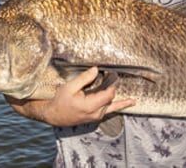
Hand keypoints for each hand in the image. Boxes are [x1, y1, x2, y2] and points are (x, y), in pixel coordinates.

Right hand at [7, 67, 135, 126]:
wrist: (53, 115)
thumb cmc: (60, 100)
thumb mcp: (70, 87)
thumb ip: (84, 79)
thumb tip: (96, 69)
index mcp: (90, 106)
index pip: (108, 94)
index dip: (112, 82)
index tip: (111, 73)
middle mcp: (96, 113)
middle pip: (111, 97)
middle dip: (112, 85)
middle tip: (113, 74)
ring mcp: (96, 116)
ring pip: (111, 103)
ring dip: (116, 95)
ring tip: (128, 90)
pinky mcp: (95, 117)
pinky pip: (111, 110)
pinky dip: (121, 105)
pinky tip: (131, 102)